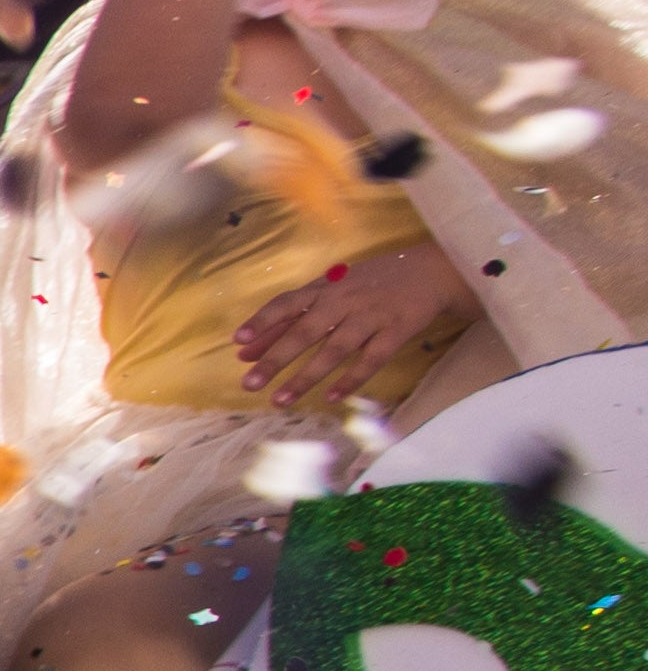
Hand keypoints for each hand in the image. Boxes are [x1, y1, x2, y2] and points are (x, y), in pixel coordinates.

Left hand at [234, 239, 477, 409]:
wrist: (431, 270)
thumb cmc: (369, 284)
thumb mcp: (328, 291)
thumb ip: (287, 319)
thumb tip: (245, 350)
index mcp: (324, 288)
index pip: (287, 303)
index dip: (263, 321)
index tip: (239, 341)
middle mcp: (344, 300)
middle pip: (305, 331)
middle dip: (275, 358)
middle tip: (249, 384)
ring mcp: (371, 315)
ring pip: (335, 349)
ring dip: (306, 377)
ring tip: (280, 400)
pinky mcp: (398, 329)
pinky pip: (372, 358)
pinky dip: (352, 379)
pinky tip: (331, 397)